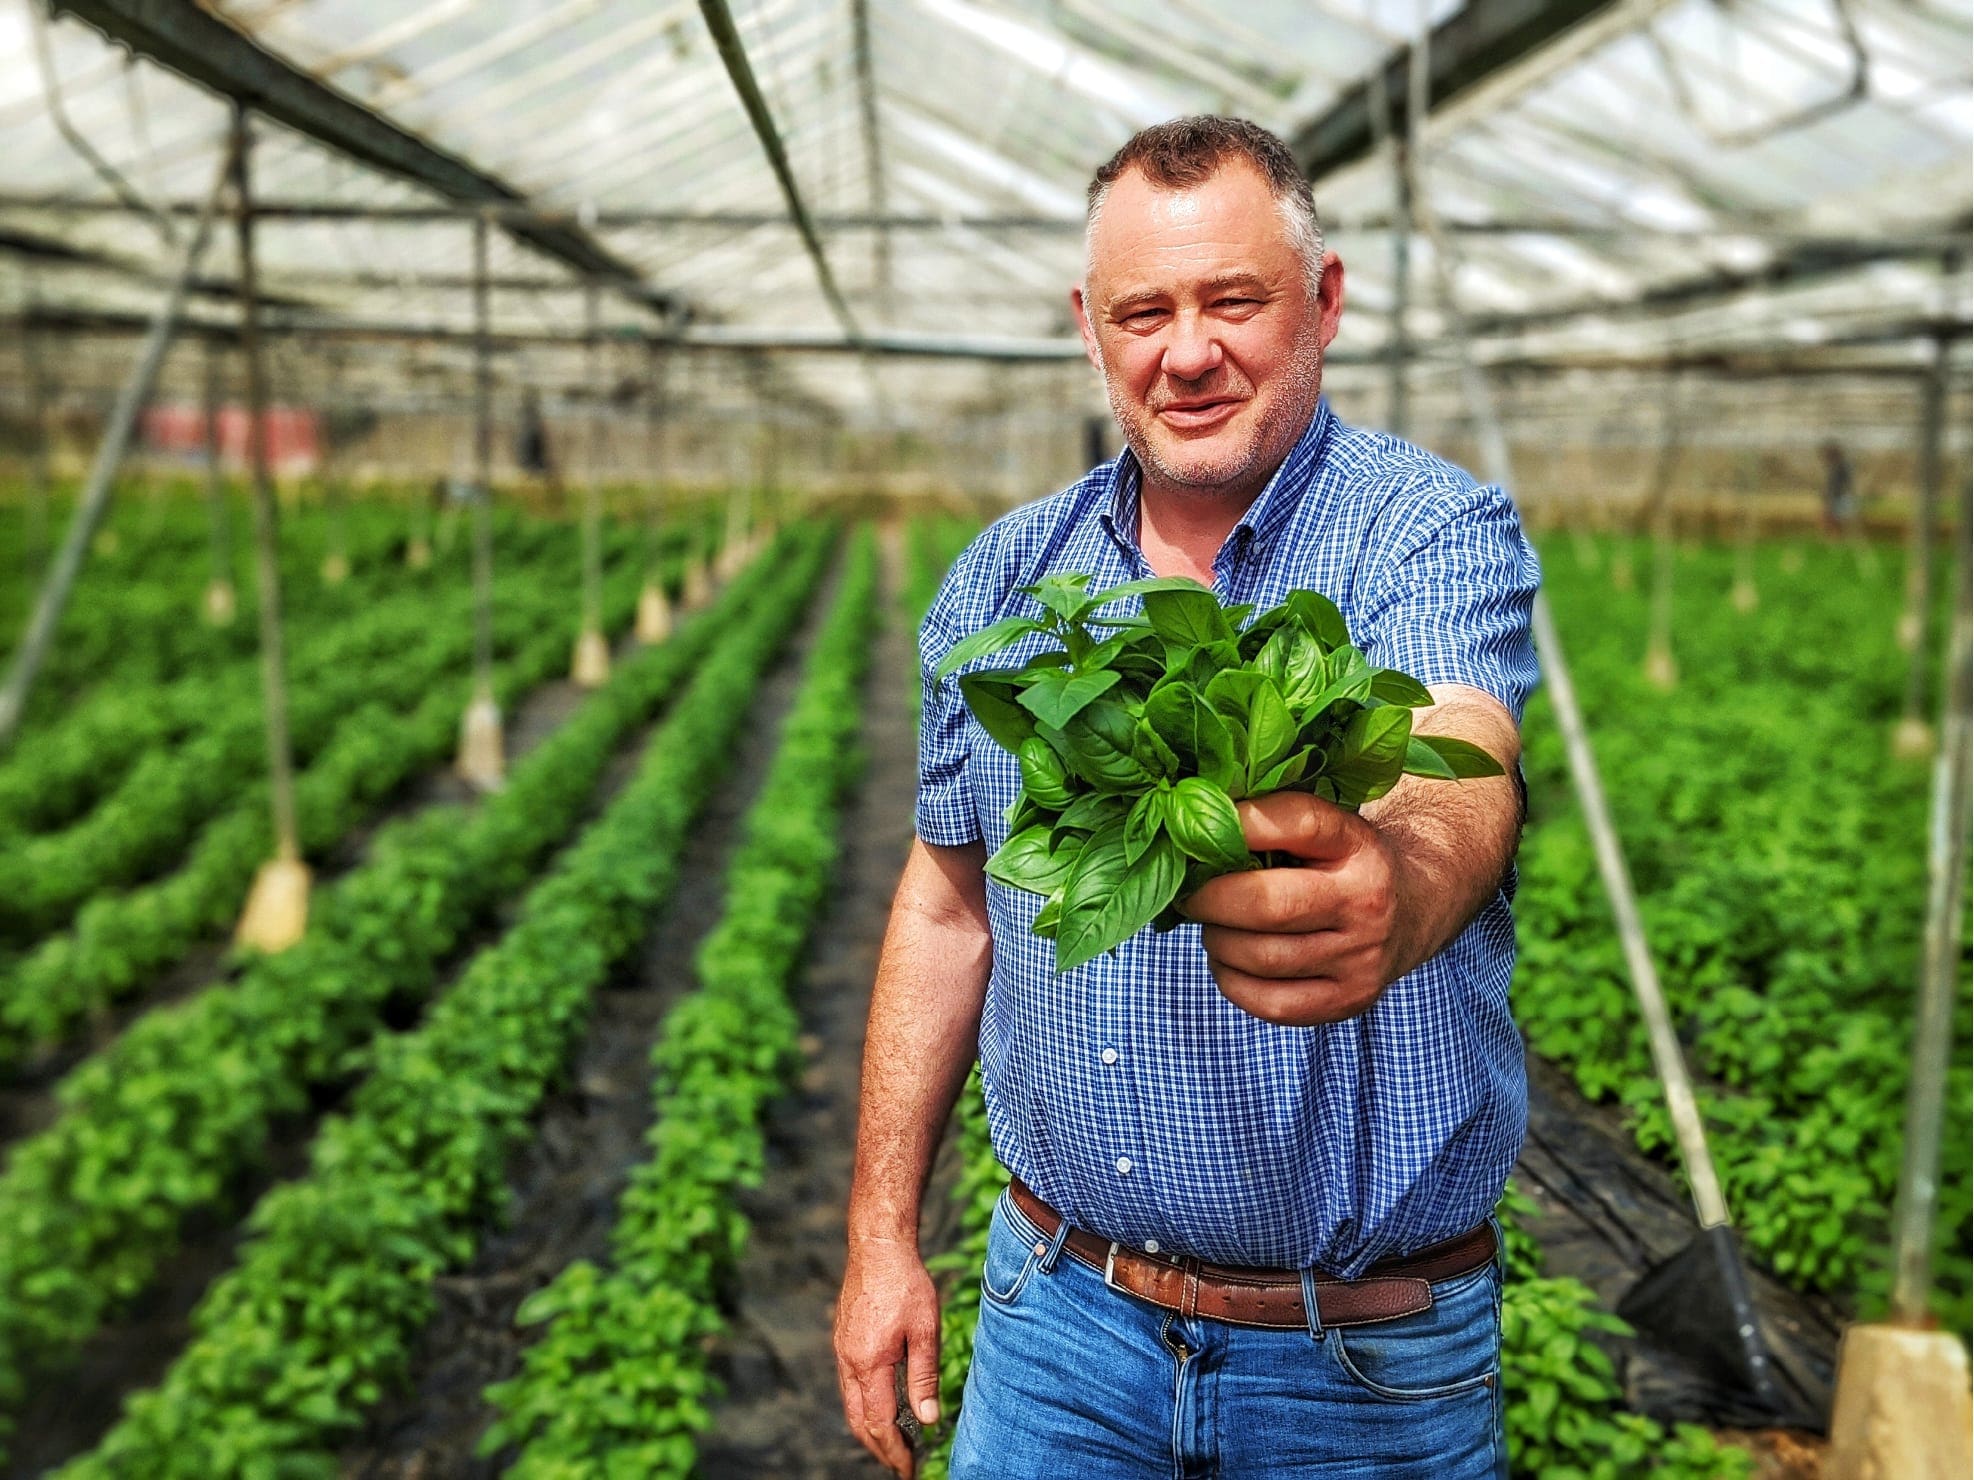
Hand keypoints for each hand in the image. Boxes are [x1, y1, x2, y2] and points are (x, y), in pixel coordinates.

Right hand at [834, 1235, 941, 1477]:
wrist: (877, 1245)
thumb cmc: (906, 1283)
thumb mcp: (925, 1330)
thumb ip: (924, 1378)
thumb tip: (928, 1421)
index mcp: (869, 1362)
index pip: (879, 1423)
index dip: (894, 1451)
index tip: (908, 1470)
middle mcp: (849, 1361)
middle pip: (859, 1421)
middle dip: (879, 1448)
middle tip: (901, 1464)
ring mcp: (842, 1350)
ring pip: (851, 1404)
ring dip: (870, 1428)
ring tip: (893, 1443)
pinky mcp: (843, 1339)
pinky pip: (849, 1385)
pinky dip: (864, 1405)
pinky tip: (881, 1405)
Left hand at [1181, 792, 1408, 1025]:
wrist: (1413, 908)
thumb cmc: (1344, 861)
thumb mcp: (1326, 825)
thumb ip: (1270, 819)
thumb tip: (1189, 818)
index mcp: (1359, 846)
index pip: (1299, 823)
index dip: (1240, 824)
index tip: (1197, 831)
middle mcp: (1367, 902)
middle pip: (1269, 905)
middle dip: (1211, 900)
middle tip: (1191, 894)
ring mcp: (1362, 959)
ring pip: (1261, 958)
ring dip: (1218, 941)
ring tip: (1213, 926)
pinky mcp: (1348, 1001)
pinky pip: (1269, 1003)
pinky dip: (1232, 981)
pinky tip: (1230, 961)